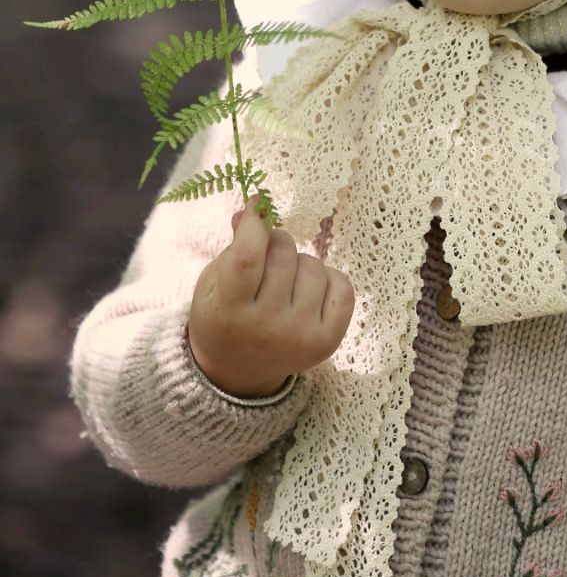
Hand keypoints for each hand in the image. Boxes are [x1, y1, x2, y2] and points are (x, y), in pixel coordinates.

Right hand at [188, 197, 354, 396]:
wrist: (239, 372)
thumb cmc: (224, 315)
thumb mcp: (214, 283)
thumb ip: (234, 245)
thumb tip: (256, 207)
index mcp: (228, 311)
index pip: (248, 256)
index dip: (255, 223)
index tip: (257, 204)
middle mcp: (267, 327)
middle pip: (284, 253)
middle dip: (275, 242)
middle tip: (266, 258)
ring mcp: (300, 335)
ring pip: (314, 265)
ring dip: (300, 264)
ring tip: (284, 284)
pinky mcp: (328, 341)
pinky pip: (342, 285)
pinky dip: (328, 279)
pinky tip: (308, 293)